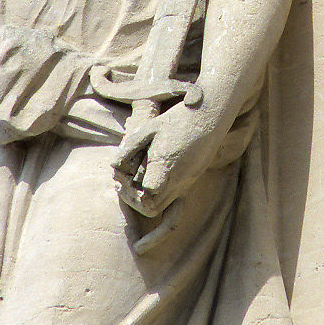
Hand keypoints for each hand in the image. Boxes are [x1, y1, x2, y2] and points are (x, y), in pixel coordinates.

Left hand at [118, 95, 233, 218]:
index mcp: (166, 165)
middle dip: (134, 199)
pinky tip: (152, 189)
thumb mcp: (149, 128)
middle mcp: (178, 179)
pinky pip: (174, 200)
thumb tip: (114, 167)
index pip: (146, 194)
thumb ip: (129, 149)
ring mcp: (187, 182)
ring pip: (162, 206)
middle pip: (152, 208)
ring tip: (136, 180)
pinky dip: (160, 198)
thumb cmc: (177, 119)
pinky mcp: (192, 180)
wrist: (209, 116)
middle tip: (123, 182)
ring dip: (146, 199)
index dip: (131, 190)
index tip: (122, 177)